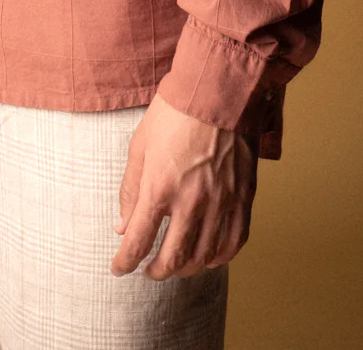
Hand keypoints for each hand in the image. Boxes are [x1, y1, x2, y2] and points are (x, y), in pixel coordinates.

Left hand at [110, 92, 257, 278]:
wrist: (219, 89)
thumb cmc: (174, 112)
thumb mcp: (140, 146)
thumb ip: (130, 190)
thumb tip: (122, 227)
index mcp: (160, 187)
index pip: (138, 242)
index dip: (124, 263)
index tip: (119, 269)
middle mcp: (191, 201)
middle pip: (172, 260)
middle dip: (155, 272)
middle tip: (147, 270)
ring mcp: (221, 202)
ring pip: (203, 258)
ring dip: (185, 269)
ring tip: (175, 265)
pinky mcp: (244, 199)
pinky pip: (233, 244)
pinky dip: (218, 258)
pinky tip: (207, 257)